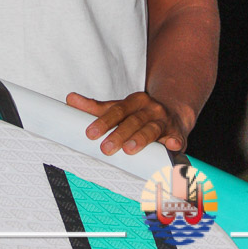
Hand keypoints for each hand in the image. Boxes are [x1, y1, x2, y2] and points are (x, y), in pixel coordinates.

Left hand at [66, 90, 191, 155]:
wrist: (174, 110)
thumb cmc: (140, 113)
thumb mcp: (119, 107)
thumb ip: (95, 107)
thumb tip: (70, 99)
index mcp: (134, 102)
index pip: (117, 110)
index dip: (103, 122)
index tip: (90, 133)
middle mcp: (149, 109)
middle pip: (133, 121)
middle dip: (119, 134)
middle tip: (105, 148)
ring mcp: (164, 121)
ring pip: (152, 129)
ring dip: (141, 139)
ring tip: (129, 150)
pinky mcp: (177, 134)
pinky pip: (177, 138)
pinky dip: (175, 142)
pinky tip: (172, 146)